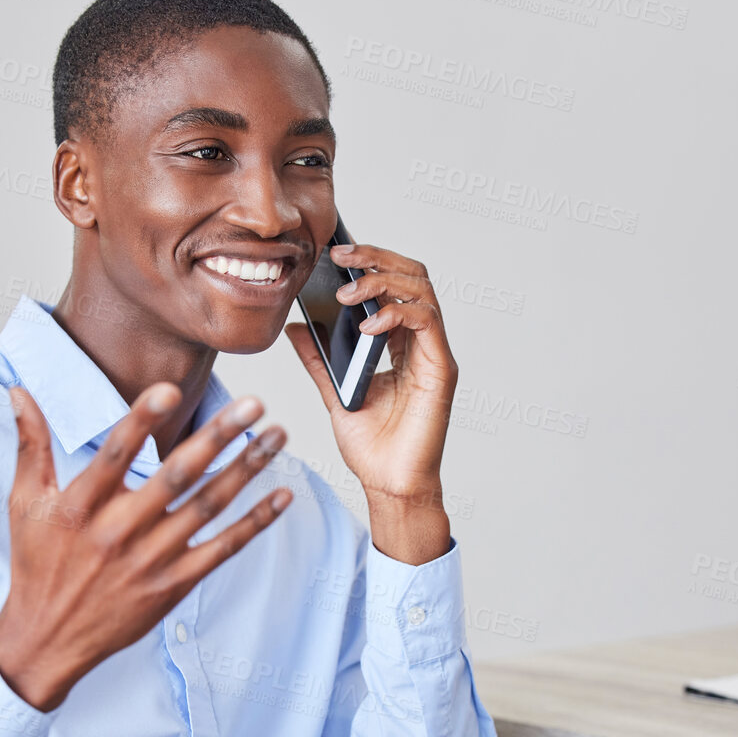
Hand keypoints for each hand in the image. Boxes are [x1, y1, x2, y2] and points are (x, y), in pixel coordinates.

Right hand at [0, 384, 291, 711]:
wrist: (46, 641)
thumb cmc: (37, 566)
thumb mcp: (24, 504)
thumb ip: (30, 445)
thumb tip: (18, 393)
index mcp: (80, 506)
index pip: (114, 455)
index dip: (141, 422)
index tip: (169, 391)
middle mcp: (119, 531)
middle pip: (176, 476)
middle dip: (218, 436)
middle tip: (253, 404)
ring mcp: (150, 560)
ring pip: (207, 507)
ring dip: (247, 469)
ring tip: (277, 435)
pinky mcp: (173, 585)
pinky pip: (222, 548)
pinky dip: (255, 523)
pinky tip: (281, 495)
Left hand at [284, 242, 454, 563]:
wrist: (387, 484)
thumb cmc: (371, 446)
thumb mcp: (333, 391)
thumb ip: (318, 359)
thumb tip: (297, 326)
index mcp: (399, 343)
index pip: (393, 283)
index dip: (368, 261)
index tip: (333, 252)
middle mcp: (421, 343)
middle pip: (412, 275)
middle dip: (375, 258)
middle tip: (340, 255)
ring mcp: (434, 353)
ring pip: (422, 289)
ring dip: (383, 281)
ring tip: (348, 292)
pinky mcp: (441, 369)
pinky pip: (426, 322)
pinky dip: (398, 313)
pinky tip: (369, 325)